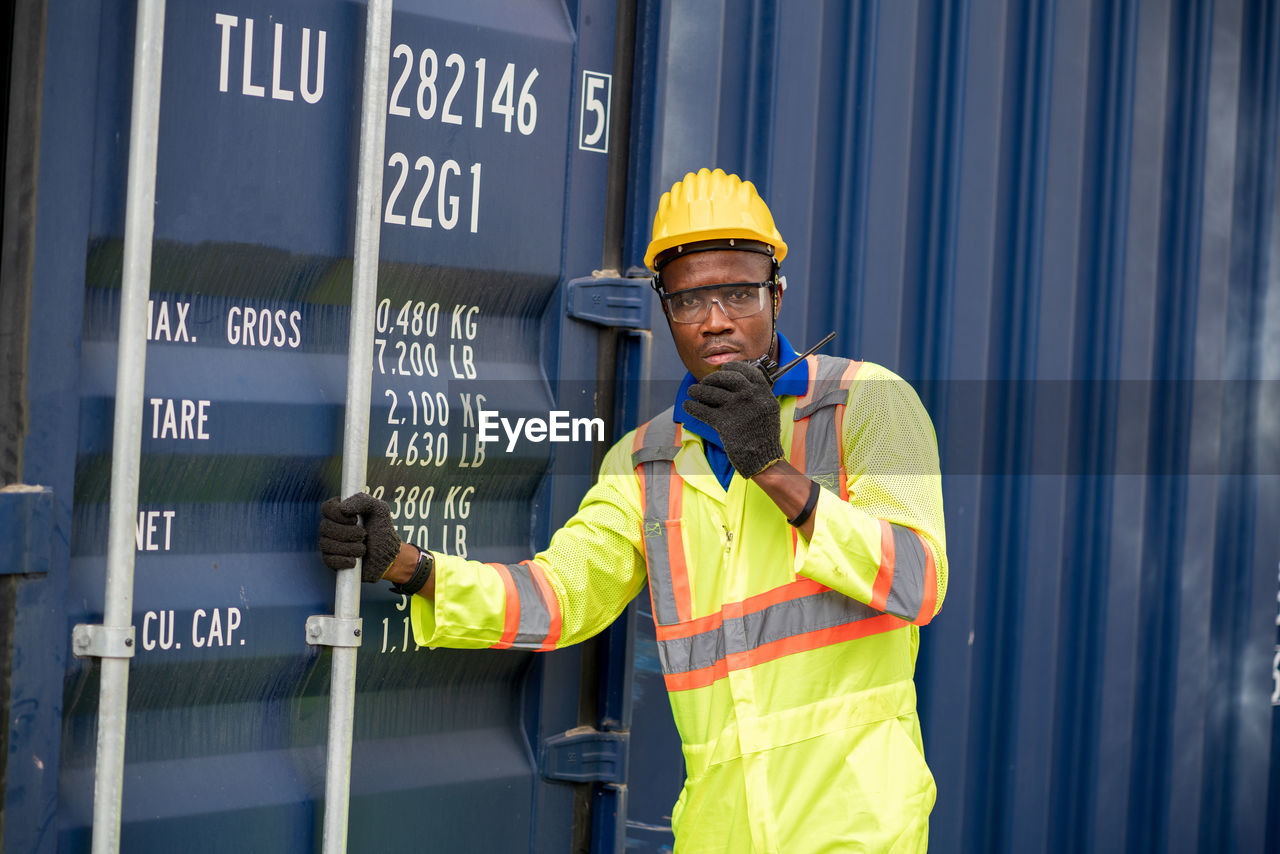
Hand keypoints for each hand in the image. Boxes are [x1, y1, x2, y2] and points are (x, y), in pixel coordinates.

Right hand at [318, 493, 402, 581]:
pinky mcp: (330, 560)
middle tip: (363, 535)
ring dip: (349, 547)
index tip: (355, 519)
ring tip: (363, 549)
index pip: (327, 508)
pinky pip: (328, 560)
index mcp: (340, 510)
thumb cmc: (382, 530)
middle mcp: (331, 526)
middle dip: (348, 533)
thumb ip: (363, 501)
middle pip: (325, 527)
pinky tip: (354, 561)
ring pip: (326, 544)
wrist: (387, 555)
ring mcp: (329, 543)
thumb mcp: (379, 510)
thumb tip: (342, 508)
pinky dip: (343, 560)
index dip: (338, 514)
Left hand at [682, 361, 783, 477]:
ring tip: (692, 391)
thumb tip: (736, 383)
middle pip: (726, 377)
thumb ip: (756, 396)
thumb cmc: (764, 435)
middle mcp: (750, 396)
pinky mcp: (724, 422)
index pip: (746, 371)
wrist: (763, 458)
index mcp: (763, 392)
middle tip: (705, 382)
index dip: (733, 367)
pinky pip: (703, 410)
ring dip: (698, 390)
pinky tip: (688, 406)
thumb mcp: (768, 409)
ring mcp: (736, 408)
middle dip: (713, 378)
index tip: (725, 367)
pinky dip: (692, 407)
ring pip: (710, 392)